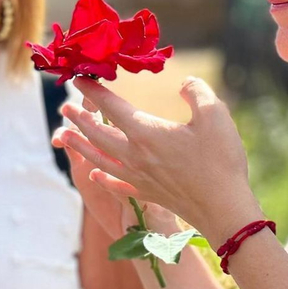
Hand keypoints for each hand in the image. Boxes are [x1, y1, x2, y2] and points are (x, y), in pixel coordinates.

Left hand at [55, 76, 263, 239]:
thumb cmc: (220, 161)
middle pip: (97, 134)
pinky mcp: (146, 193)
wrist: (222, 209)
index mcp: (145, 132)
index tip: (78, 79)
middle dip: (79, 119)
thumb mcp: (215, 115)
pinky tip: (94, 174)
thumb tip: (184, 83)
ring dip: (80, 145)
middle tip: (65, 109)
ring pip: (99, 159)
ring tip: (65, 135)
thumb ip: (197, 92)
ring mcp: (137, 177)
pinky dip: (102, 177)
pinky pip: (115, 184)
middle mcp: (134, 155)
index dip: (93, 92)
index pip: (111, 107)